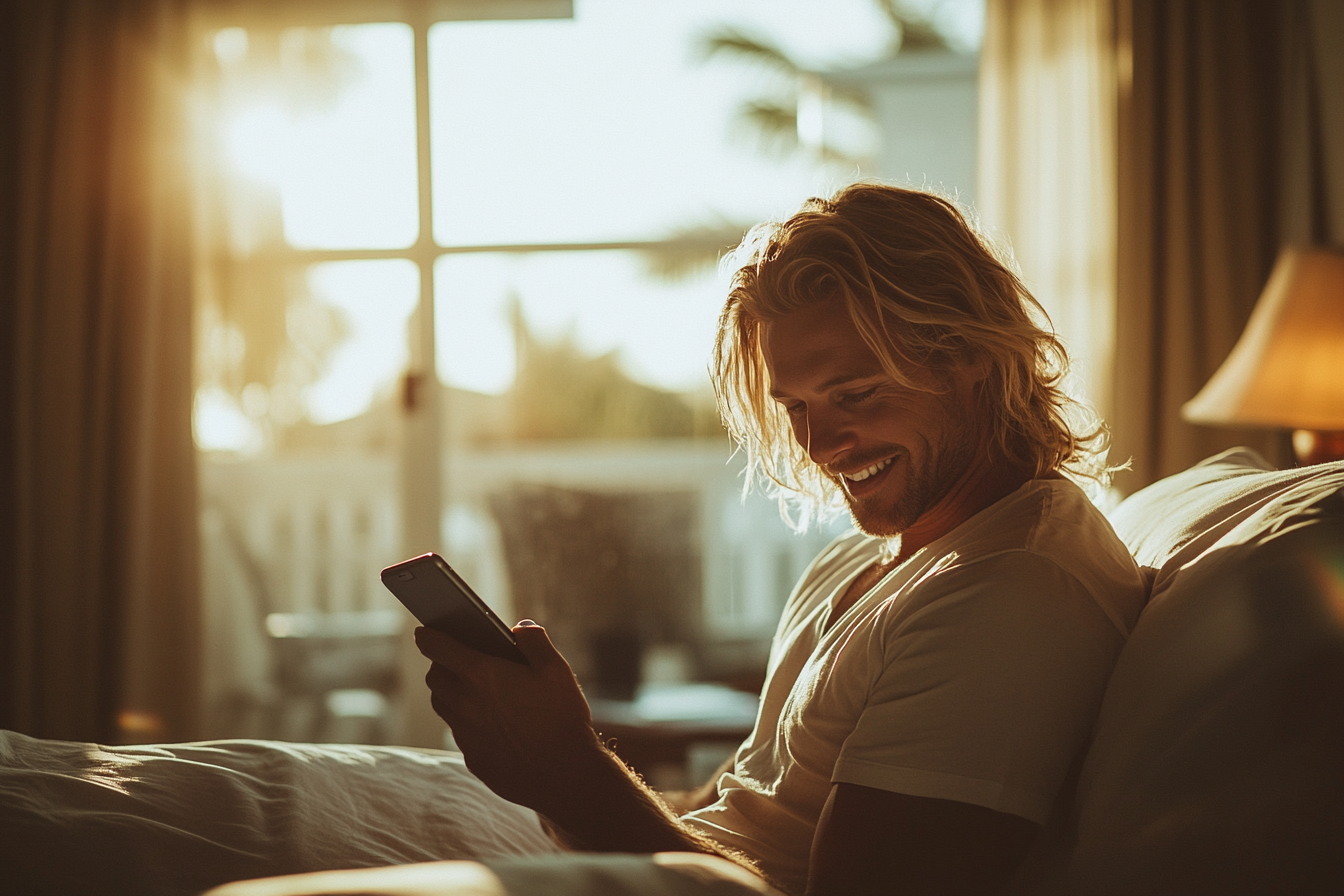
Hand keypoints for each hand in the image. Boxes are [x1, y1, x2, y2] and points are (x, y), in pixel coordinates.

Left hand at [414, 621, 604, 811]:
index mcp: (482, 675)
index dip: (428, 636)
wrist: (565, 775)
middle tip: (456, 660)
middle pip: (435, 678)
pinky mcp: (473, 758)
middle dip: (440, 664)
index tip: (424, 632)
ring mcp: (467, 734)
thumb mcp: (556, 670)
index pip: (437, 648)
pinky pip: (459, 733)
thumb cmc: (562, 718)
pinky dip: (466, 721)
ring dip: (449, 692)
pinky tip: (490, 721)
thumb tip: (520, 629)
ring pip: (442, 706)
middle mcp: (465, 703)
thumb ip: (535, 641)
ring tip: (470, 688)